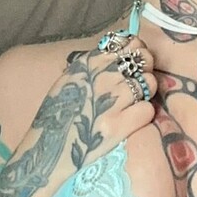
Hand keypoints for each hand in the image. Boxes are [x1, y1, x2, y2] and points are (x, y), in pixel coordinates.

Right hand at [40, 32, 157, 174]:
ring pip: (149, 83)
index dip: (138, 51)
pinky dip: (143, 115)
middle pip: (143, 60)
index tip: (136, 62)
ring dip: (146, 93)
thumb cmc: (57, 118)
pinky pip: (147, 109)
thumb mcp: (69, 82)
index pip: (127, 43)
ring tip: (133, 103)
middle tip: (140, 83)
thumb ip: (93, 66)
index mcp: (87, 64)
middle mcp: (99, 77)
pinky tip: (131, 120)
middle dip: (147, 69)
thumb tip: (122, 51)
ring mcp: (109, 101)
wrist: (47, 153)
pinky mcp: (117, 126)